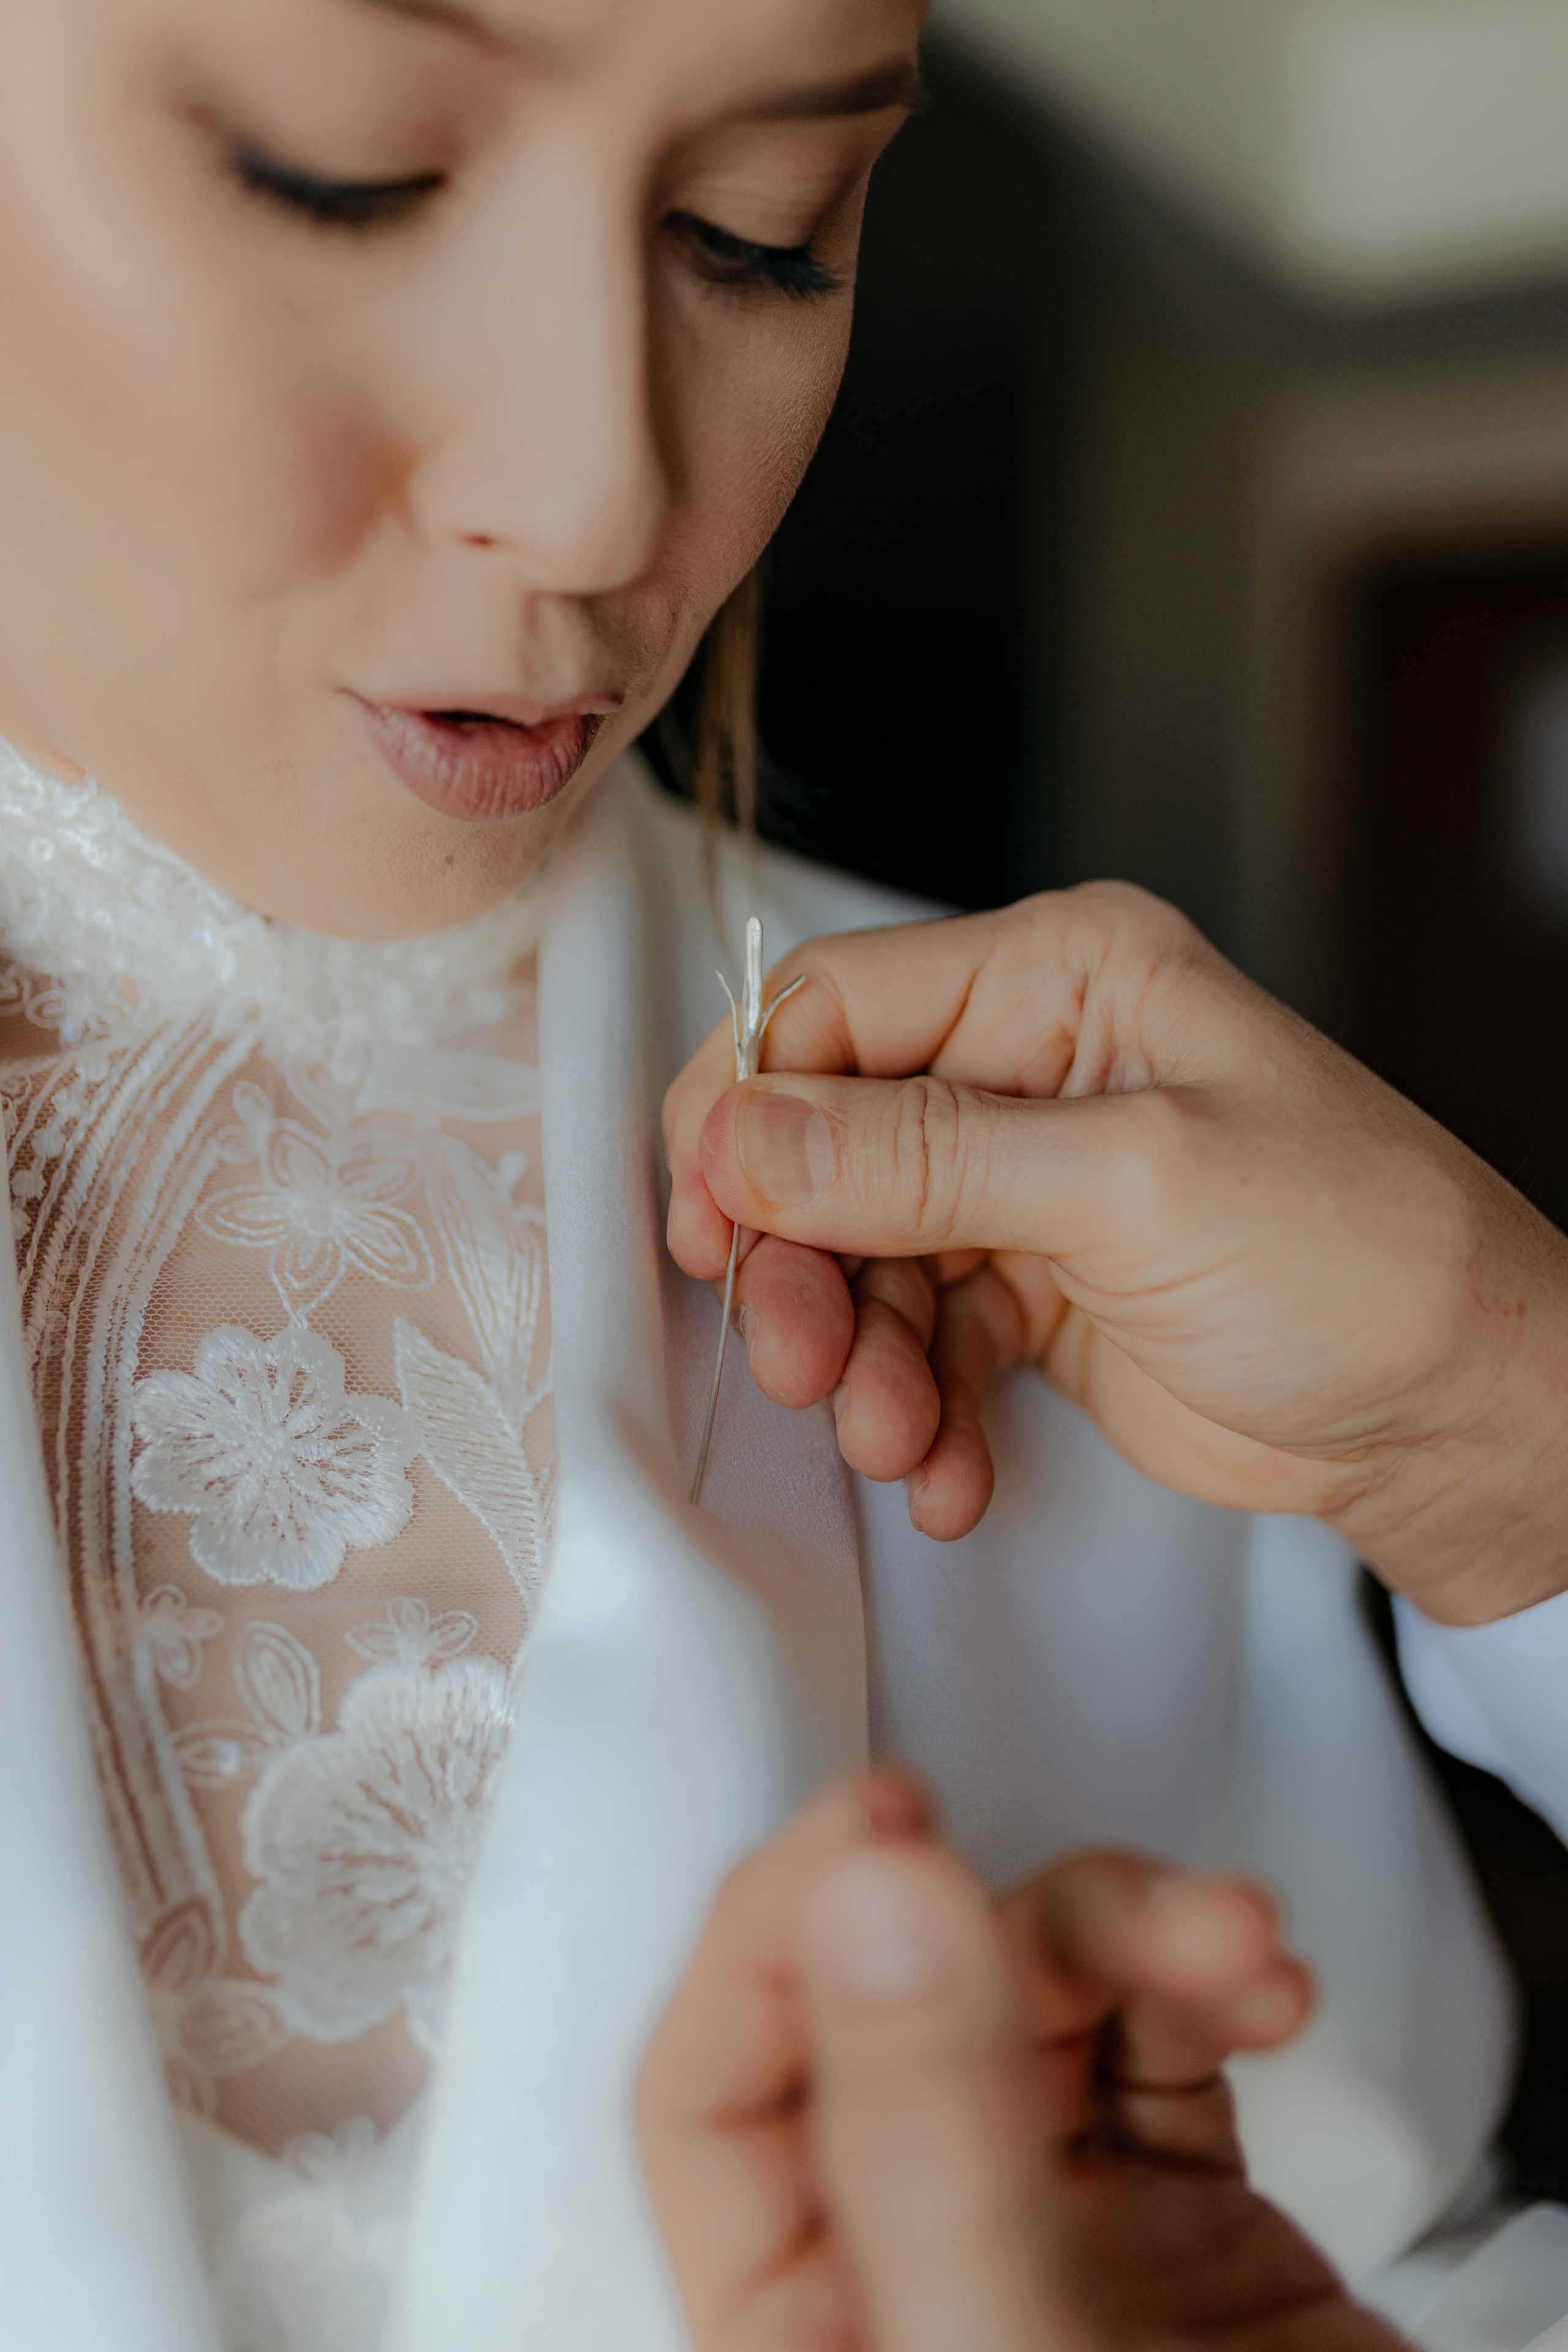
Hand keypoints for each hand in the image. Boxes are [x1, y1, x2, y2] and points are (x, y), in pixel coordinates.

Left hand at [638, 1770, 1393, 2351]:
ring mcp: (1052, 2254)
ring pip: (1034, 2008)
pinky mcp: (1188, 2239)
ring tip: (1240, 1944)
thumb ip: (927, 2135)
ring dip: (1134, 1936)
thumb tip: (868, 1897)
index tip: (878, 1826)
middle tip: (1123, 1896)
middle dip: (1012, 1925)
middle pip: (896, 2014)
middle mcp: (910, 2278)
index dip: (776, 1934)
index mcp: (803, 2345)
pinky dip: (1205, 1988)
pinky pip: (1161, 2052)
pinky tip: (1264, 1985)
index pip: (713, 2093)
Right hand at [663, 885, 1567, 1623]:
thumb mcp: (1133, 1185)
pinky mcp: (1036, 1292)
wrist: (1460, 1417)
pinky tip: (950, 1474)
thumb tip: (744, 1134)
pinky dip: (919, 1415)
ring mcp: (1030, 1187)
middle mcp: (1029, 1070)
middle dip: (803, 1266)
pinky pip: (922, 1345)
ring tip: (902, 1442)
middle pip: (827, 1146)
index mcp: (1060, 979)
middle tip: (803, 1363)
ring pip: (860, 1260)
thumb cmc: (1360, 1257)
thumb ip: (922, 1161)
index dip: (749, 1112)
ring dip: (862, 1365)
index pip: (835, 1009)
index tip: (712, 1223)